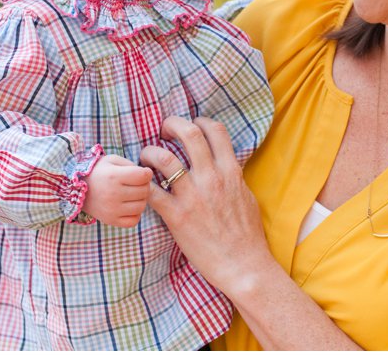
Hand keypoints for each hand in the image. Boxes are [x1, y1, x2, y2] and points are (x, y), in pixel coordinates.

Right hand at [81, 154, 152, 226]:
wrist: (75, 189)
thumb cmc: (98, 172)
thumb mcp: (111, 160)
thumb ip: (130, 164)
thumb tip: (146, 175)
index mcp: (114, 176)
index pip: (144, 176)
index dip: (146, 173)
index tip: (142, 173)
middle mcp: (113, 194)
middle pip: (145, 191)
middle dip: (144, 185)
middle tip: (136, 183)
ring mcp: (112, 209)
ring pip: (141, 206)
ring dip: (140, 199)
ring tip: (132, 194)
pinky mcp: (111, 220)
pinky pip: (134, 221)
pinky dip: (135, 214)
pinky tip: (128, 206)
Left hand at [140, 117, 275, 295]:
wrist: (243, 265)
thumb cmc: (248, 236)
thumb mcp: (247, 197)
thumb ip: (233, 178)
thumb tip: (227, 166)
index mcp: (230, 172)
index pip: (215, 130)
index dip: (199, 121)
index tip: (191, 125)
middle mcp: (211, 178)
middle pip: (189, 134)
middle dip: (172, 124)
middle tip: (163, 130)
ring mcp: (193, 196)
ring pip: (164, 158)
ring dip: (150, 152)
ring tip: (146, 157)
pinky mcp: (176, 216)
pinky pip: (151, 192)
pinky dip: (141, 184)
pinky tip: (140, 185)